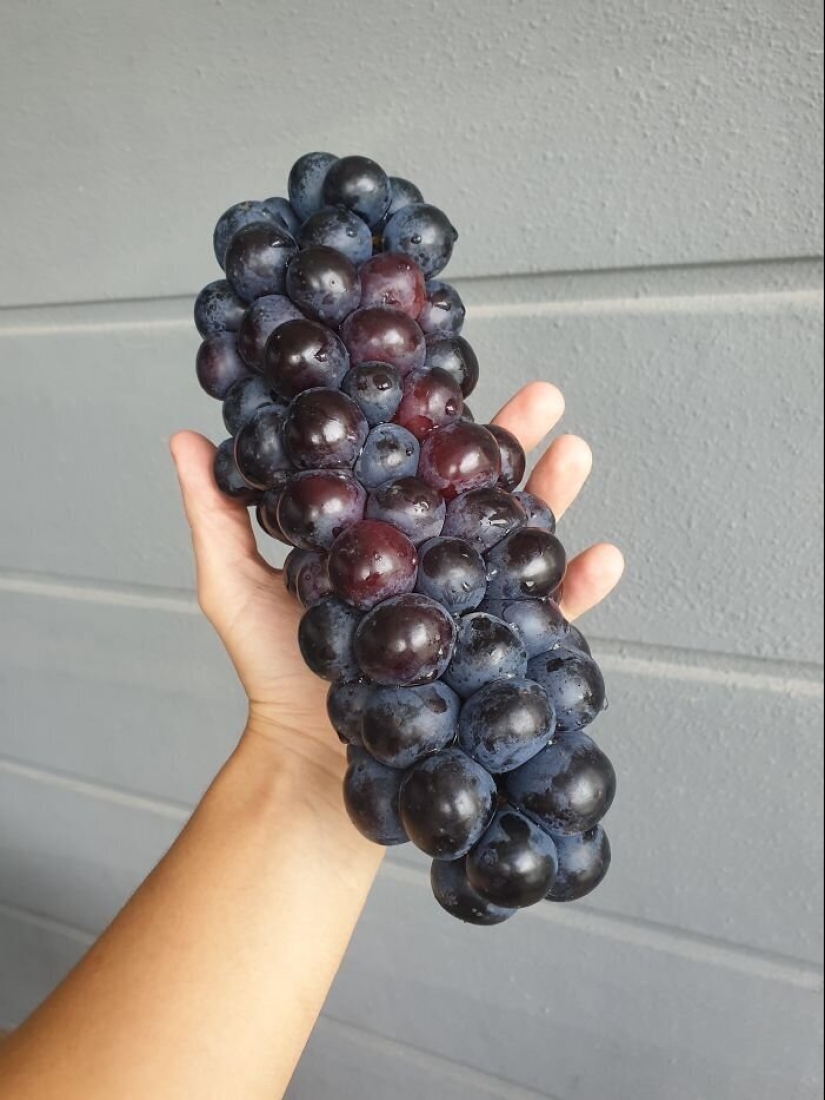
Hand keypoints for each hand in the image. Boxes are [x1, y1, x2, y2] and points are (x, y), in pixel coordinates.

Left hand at [171, 382, 623, 790]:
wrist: (310, 767)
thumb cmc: (272, 675)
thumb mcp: (235, 585)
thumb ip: (217, 515)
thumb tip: (185, 438)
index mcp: (378, 536)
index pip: (411, 465)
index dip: (434, 421)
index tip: (450, 376)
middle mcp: (427, 561)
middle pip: (476, 491)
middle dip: (512, 442)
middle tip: (542, 396)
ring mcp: (463, 605)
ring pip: (519, 539)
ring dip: (555, 496)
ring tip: (575, 451)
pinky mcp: (490, 656)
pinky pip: (546, 620)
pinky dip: (579, 588)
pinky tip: (606, 556)